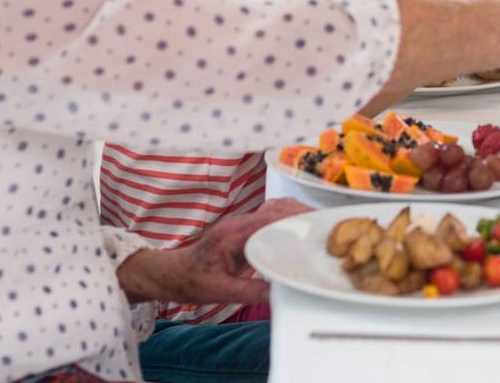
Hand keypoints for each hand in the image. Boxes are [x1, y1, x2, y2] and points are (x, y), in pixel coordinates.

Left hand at [118, 199, 312, 305]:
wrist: (173, 274)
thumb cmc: (192, 281)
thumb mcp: (220, 291)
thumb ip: (251, 290)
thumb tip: (282, 290)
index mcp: (231, 235)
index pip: (268, 218)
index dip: (294, 218)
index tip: (316, 224)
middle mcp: (238, 223)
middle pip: (276, 208)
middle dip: (302, 214)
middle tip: (326, 225)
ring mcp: (242, 223)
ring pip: (275, 208)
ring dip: (297, 214)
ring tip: (319, 226)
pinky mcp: (246, 228)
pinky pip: (271, 216)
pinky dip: (289, 219)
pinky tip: (302, 230)